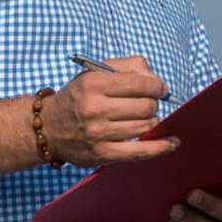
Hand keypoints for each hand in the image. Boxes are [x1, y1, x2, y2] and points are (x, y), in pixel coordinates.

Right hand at [40, 56, 175, 165]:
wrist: (48, 128)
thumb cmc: (78, 98)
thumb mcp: (94, 73)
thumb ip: (127, 67)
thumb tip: (155, 80)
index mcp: (93, 83)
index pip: (140, 83)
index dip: (157, 86)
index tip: (159, 89)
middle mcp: (95, 108)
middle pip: (146, 106)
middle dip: (152, 104)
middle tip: (145, 105)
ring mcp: (98, 133)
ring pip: (145, 126)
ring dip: (150, 121)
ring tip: (142, 119)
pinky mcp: (103, 154)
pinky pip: (141, 151)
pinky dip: (161, 147)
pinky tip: (173, 142)